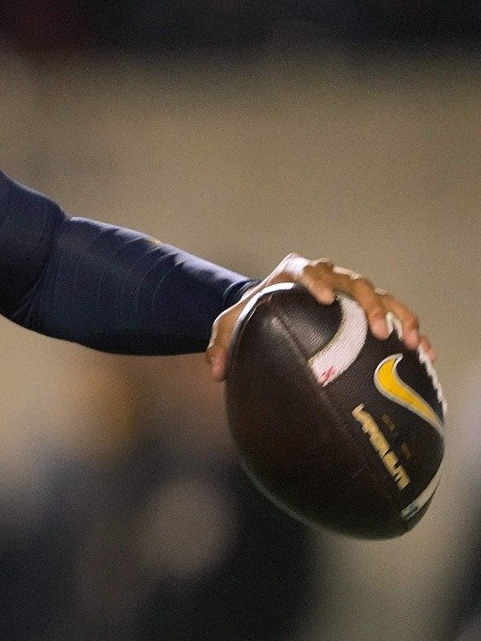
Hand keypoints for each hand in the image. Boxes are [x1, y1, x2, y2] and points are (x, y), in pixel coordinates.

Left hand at [206, 253, 429, 381]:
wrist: (275, 309)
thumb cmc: (255, 315)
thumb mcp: (232, 325)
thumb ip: (221, 344)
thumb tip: (217, 371)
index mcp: (293, 272)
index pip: (305, 269)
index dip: (316, 280)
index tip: (326, 298)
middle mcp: (327, 276)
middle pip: (353, 282)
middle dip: (367, 303)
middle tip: (376, 329)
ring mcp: (351, 289)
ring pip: (379, 295)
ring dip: (396, 315)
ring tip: (407, 341)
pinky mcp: (367, 307)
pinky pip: (394, 314)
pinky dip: (409, 330)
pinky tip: (423, 353)